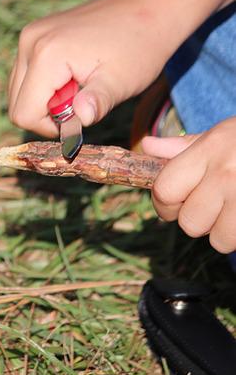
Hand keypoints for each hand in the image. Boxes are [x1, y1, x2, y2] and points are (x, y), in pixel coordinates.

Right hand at [8, 0, 174, 137]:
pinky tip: (74, 75)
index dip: (50, 127)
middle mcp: (30, 41)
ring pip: (19, 90)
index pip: (23, 114)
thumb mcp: (121, 82)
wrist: (147, 7)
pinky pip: (27, 75)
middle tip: (82, 100)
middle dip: (47, 114)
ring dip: (46, 100)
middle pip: (16, 104)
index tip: (80, 116)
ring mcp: (30, 35)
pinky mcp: (35, 34)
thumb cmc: (138, 47)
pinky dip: (46, 86)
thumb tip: (82, 119)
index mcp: (47, 55)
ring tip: (80, 86)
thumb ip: (98, 102)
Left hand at [142, 117, 235, 252]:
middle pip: (190, 223)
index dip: (166, 202)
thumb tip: (148, 146)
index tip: (175, 202)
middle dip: (197, 219)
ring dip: (224, 232)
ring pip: (218, 240)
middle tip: (212, 205)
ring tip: (235, 210)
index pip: (165, 190)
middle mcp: (228, 174)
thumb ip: (184, 147)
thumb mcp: (222, 134)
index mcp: (211, 149)